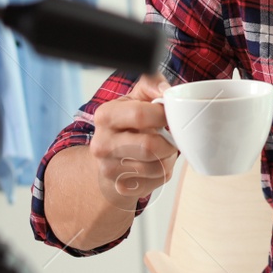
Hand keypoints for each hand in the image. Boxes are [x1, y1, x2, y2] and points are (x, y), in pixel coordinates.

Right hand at [88, 74, 178, 204]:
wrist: (110, 158)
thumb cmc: (127, 125)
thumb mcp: (135, 98)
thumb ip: (150, 85)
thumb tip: (165, 90)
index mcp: (105, 116)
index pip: (140, 114)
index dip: (163, 115)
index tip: (169, 115)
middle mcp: (102, 143)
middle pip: (149, 146)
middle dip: (168, 141)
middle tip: (170, 137)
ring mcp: (109, 168)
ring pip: (156, 166)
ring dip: (168, 158)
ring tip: (163, 150)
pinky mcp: (121, 187)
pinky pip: (156, 180)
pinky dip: (163, 172)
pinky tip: (155, 164)